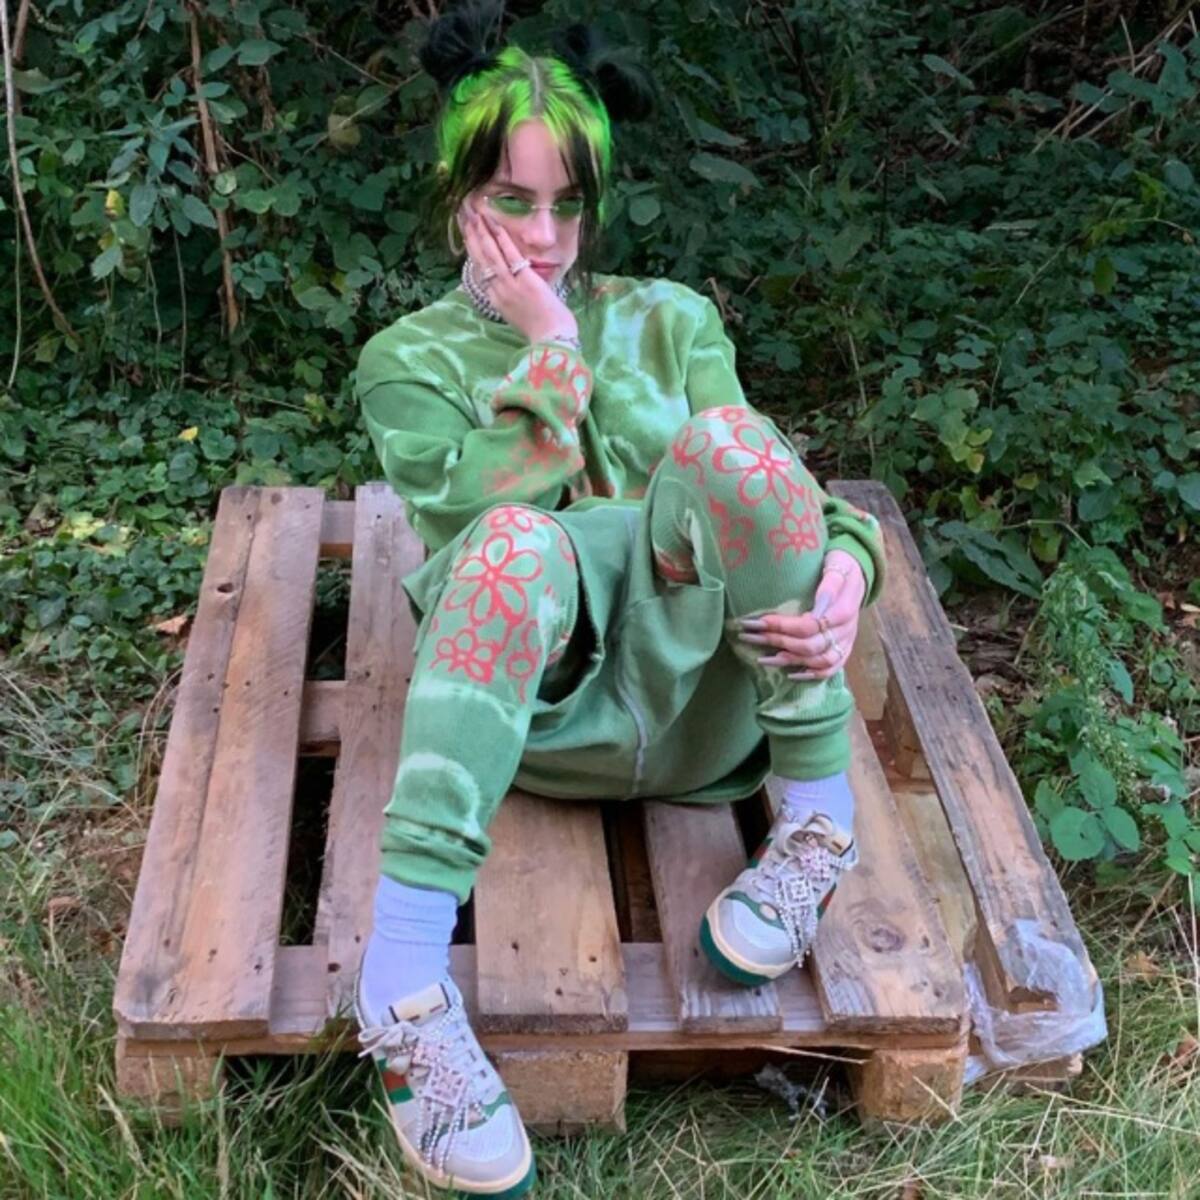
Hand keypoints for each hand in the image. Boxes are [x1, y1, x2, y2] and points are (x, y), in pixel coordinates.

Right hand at [459, 199, 577, 344]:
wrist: (552, 339)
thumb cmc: (541, 330)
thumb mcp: (518, 315)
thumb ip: (510, 298)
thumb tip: (509, 283)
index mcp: (496, 301)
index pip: (481, 271)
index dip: (472, 251)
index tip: (467, 235)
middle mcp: (498, 291)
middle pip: (481, 259)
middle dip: (471, 236)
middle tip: (464, 216)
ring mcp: (510, 285)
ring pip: (491, 254)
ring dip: (482, 232)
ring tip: (474, 214)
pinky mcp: (525, 279)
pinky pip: (510, 254)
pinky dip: (501, 238)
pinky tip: (494, 223)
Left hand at [736, 550, 865, 679]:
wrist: (858, 573)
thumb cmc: (843, 566)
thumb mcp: (837, 566)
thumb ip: (829, 586)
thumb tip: (816, 607)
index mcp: (843, 611)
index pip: (808, 626)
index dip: (781, 626)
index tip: (757, 621)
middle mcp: (845, 631)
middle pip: (809, 645)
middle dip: (776, 641)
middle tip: (748, 636)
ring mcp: (845, 643)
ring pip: (817, 661)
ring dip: (788, 661)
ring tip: (762, 658)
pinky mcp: (844, 650)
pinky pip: (830, 669)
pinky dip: (811, 675)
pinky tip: (790, 674)